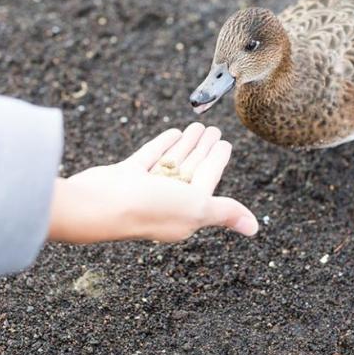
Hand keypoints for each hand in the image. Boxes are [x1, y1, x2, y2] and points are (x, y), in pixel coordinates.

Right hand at [48, 123, 258, 243]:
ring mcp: (143, 189)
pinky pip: (149, 157)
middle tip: (214, 129)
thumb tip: (254, 228)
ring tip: (197, 126)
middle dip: (203, 150)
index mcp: (185, 213)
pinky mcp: (125, 176)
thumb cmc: (149, 208)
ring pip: (171, 162)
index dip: (217, 162)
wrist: (98, 204)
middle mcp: (165, 202)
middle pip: (190, 171)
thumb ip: (225, 212)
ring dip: (186, 145)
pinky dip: (163, 145)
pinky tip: (172, 133)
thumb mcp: (196, 208)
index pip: (207, 182)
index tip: (225, 143)